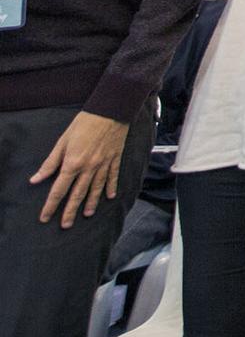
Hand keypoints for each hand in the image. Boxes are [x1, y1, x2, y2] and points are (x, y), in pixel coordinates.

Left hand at [30, 111, 127, 227]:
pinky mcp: (115, 158)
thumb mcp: (62, 141)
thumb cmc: (84, 123)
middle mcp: (89, 168)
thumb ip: (50, 163)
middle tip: (65, 226)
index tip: (45, 217)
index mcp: (73, 163)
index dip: (51, 205)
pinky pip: (113, 176)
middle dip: (70, 211)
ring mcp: (104, 164)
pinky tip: (110, 196)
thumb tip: (36, 179)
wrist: (110, 110)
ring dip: (91, 203)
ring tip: (87, 215)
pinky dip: (111, 187)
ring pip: (96, 188)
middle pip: (77, 194)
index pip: (59, 190)